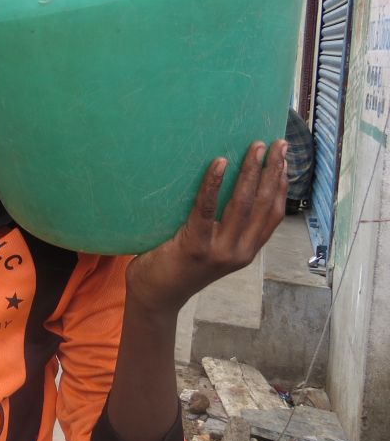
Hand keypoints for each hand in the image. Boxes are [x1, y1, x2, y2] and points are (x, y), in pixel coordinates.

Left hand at [125, 140, 287, 316]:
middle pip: (263, 205)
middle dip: (273, 171)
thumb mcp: (210, 247)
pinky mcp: (195, 246)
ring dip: (251, 172)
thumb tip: (224, 186)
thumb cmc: (177, 265)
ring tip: (255, 147)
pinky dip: (214, 183)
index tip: (284, 160)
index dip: (282, 186)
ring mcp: (219, 250)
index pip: (274, 214)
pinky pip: (207, 209)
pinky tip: (219, 162)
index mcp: (246, 250)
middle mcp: (239, 252)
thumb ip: (221, 227)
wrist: (155, 296)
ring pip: (242, 204)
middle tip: (276, 144)